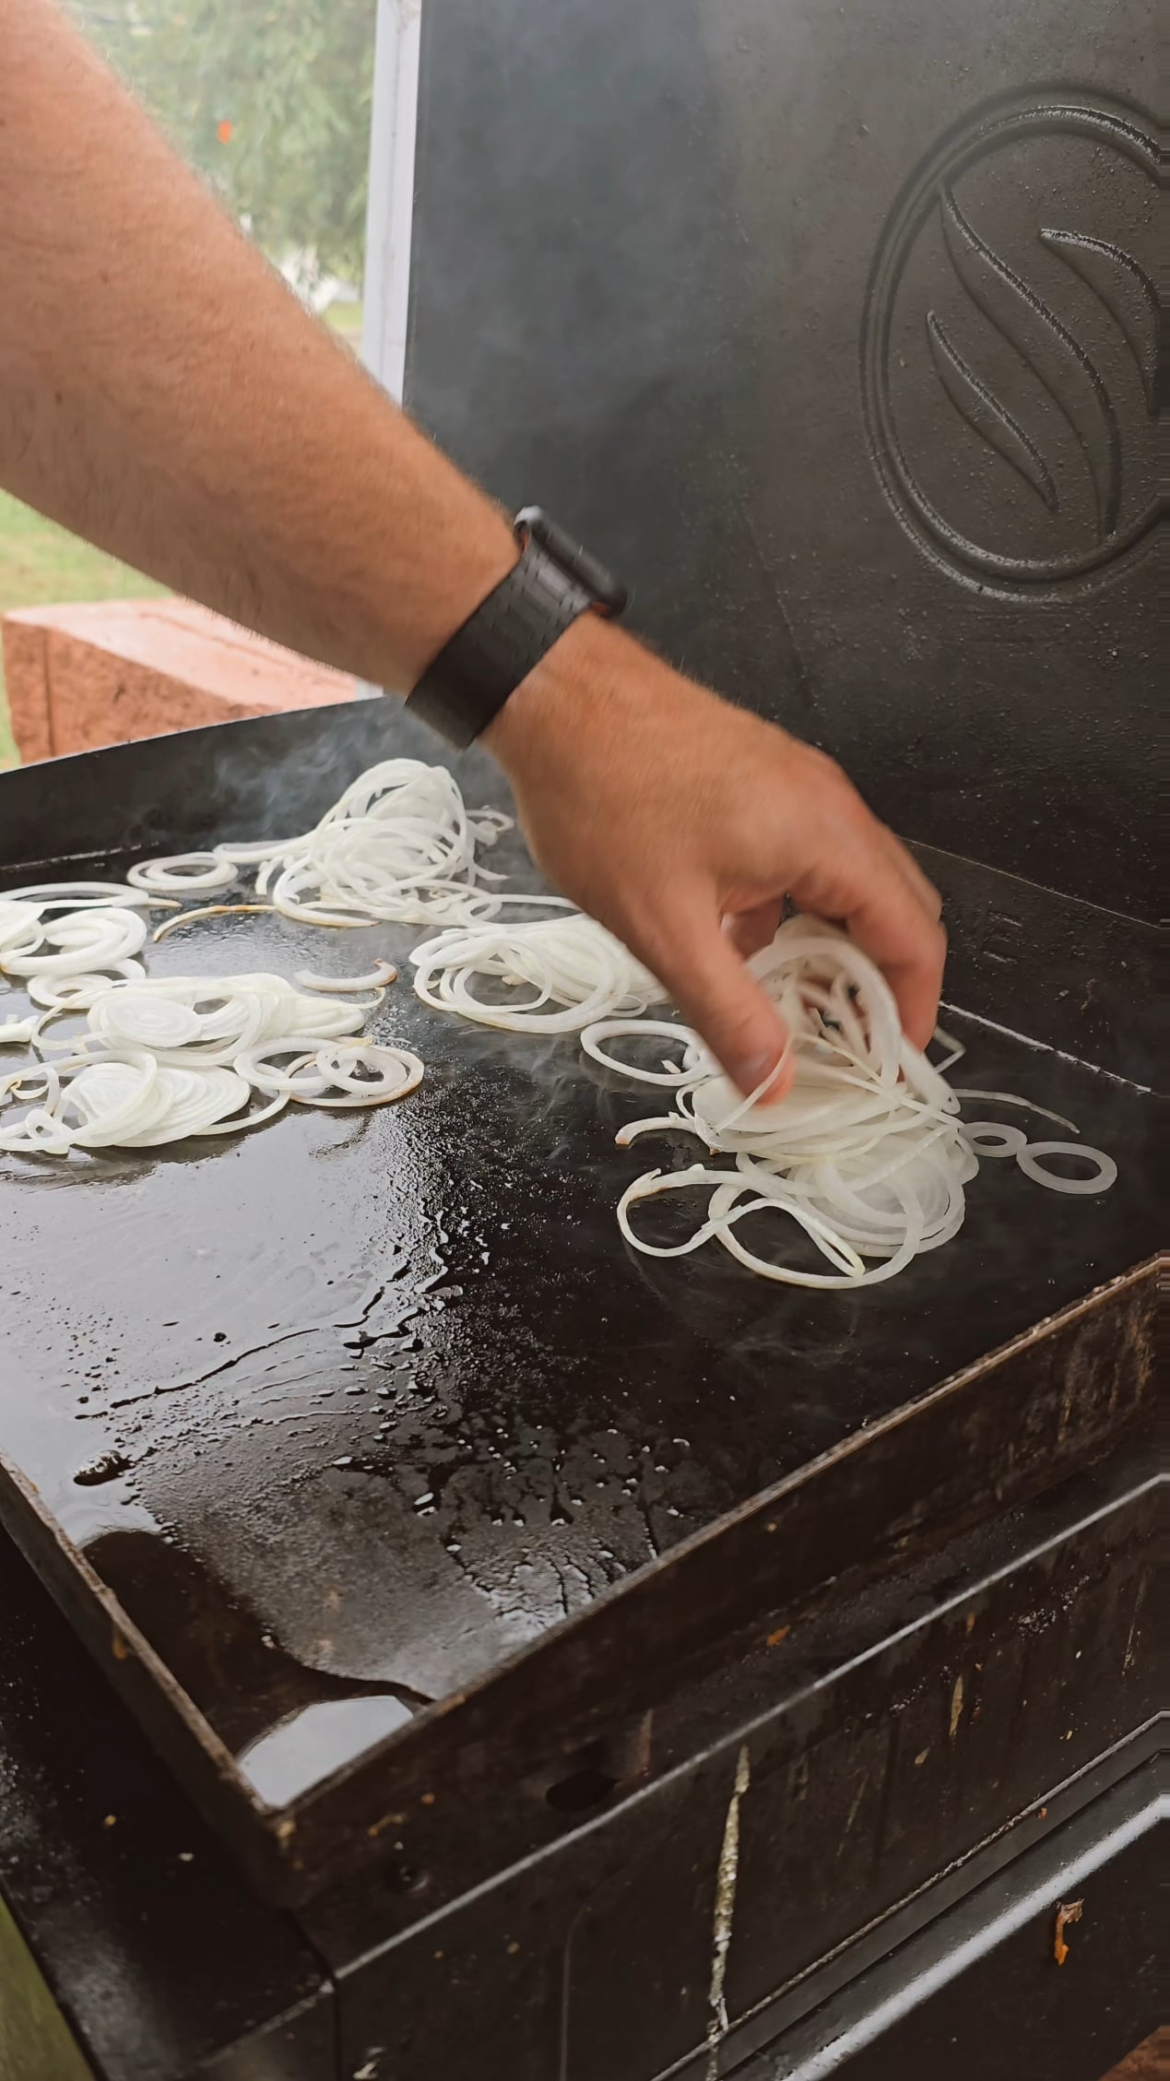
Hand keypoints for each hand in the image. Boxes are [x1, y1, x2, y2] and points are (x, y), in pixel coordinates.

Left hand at [487, 615, 945, 1095]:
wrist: (555, 695)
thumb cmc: (603, 789)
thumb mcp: (665, 929)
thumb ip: (728, 1013)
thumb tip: (773, 1080)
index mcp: (827, 836)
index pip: (914, 938)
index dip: (912, 1010)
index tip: (888, 1063)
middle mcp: (827, 806)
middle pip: (894, 911)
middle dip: (875, 985)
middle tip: (838, 1046)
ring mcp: (796, 790)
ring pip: (844, 886)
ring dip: (825, 948)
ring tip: (782, 1007)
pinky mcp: (761, 785)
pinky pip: (802, 860)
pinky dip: (787, 912)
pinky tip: (734, 948)